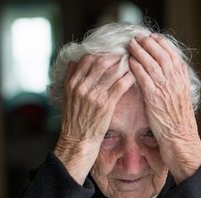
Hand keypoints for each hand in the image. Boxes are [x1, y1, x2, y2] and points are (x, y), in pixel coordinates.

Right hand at [54, 54, 134, 184]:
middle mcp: (82, 86)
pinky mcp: (106, 105)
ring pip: (112, 71)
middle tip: (125, 56)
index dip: (101, 53)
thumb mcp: (66, 96)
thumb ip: (70, 78)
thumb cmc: (74, 120)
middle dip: (115, 56)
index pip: (87, 59)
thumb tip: (75, 61)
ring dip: (124, 65)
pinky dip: (128, 78)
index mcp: (72, 83)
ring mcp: (94, 95)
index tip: (111, 54)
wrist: (78, 141)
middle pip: (101, 61)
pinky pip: (120, 85)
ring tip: (132, 64)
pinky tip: (133, 77)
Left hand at [128, 34, 200, 182]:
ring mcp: (165, 89)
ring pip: (152, 63)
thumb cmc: (179, 124)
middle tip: (139, 37)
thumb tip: (169, 75)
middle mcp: (175, 82)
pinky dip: (136, 67)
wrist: (181, 140)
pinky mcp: (154, 98)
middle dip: (149, 43)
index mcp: (182, 81)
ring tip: (131, 45)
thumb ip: (176, 85)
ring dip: (140, 51)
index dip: (162, 44)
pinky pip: (144, 77)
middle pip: (162, 54)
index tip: (153, 38)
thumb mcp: (181, 100)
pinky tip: (129, 61)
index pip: (173, 55)